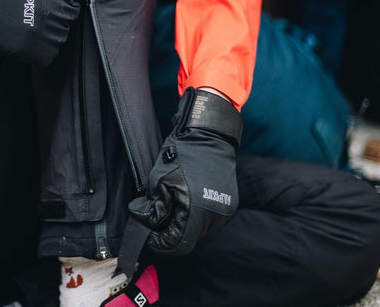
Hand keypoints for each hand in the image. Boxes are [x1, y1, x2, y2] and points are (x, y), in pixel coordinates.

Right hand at [0, 0, 95, 67]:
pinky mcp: (45, 52)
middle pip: (69, 16)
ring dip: (44, 33)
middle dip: (52, 14)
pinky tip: (20, 38)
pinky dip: (36, 50)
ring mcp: (55, 33)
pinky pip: (48, 53)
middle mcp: (64, 10)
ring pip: (59, 35)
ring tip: (22, 23)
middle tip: (28, 10)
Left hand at [128, 87, 241, 255]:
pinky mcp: (230, 203)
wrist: (207, 135)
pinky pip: (210, 221)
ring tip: (172, 207)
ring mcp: (225, 211)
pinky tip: (186, 202)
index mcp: (195, 212)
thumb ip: (153, 210)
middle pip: (189, 240)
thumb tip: (149, 225)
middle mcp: (214, 216)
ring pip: (200, 232)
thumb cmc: (181, 154)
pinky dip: (196, 218)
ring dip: (185, 226)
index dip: (160, 243)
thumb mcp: (158, 182)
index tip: (150, 235)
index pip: (177, 245)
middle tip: (158, 220)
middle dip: (171, 233)